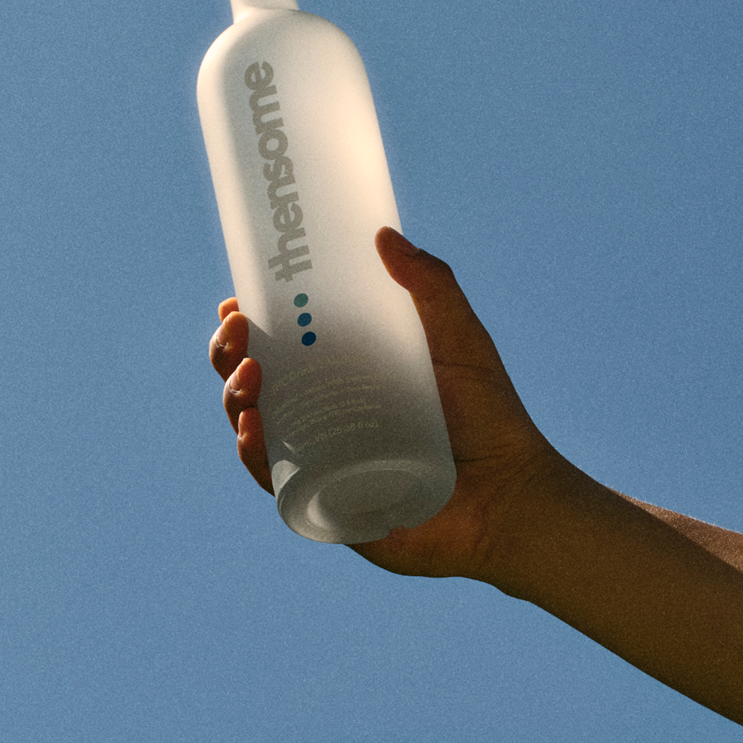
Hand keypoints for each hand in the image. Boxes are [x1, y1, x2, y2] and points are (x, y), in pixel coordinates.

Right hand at [209, 227, 576, 579]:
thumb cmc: (492, 419)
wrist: (513, 495)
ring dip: (235, 399)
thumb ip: (431, 286)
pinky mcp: (327, 508)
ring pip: (256, 430)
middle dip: (230, 355)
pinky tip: (253, 429)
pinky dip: (255, 457)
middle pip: (255, 385)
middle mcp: (327, 421)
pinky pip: (276, 484)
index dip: (248, 327)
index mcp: (348, 380)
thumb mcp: (460, 340)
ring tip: (250, 375)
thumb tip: (385, 234)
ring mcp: (323, 464)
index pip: (282, 348)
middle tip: (238, 330)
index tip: (235, 302)